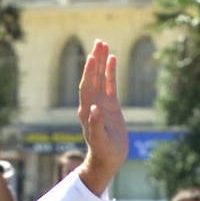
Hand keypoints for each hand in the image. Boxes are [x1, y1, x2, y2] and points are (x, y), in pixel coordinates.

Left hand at [76, 40, 125, 194]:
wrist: (108, 158)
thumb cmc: (102, 151)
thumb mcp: (99, 140)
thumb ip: (95, 125)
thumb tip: (93, 108)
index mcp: (86, 110)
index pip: (86, 86)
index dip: (88, 72)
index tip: (92, 57)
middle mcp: (91, 103)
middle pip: (92, 77)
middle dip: (95, 60)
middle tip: (98, 42)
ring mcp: (101, 103)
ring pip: (100, 78)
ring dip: (101, 62)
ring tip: (104, 44)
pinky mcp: (111, 105)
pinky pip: (110, 85)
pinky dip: (110, 72)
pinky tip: (113, 59)